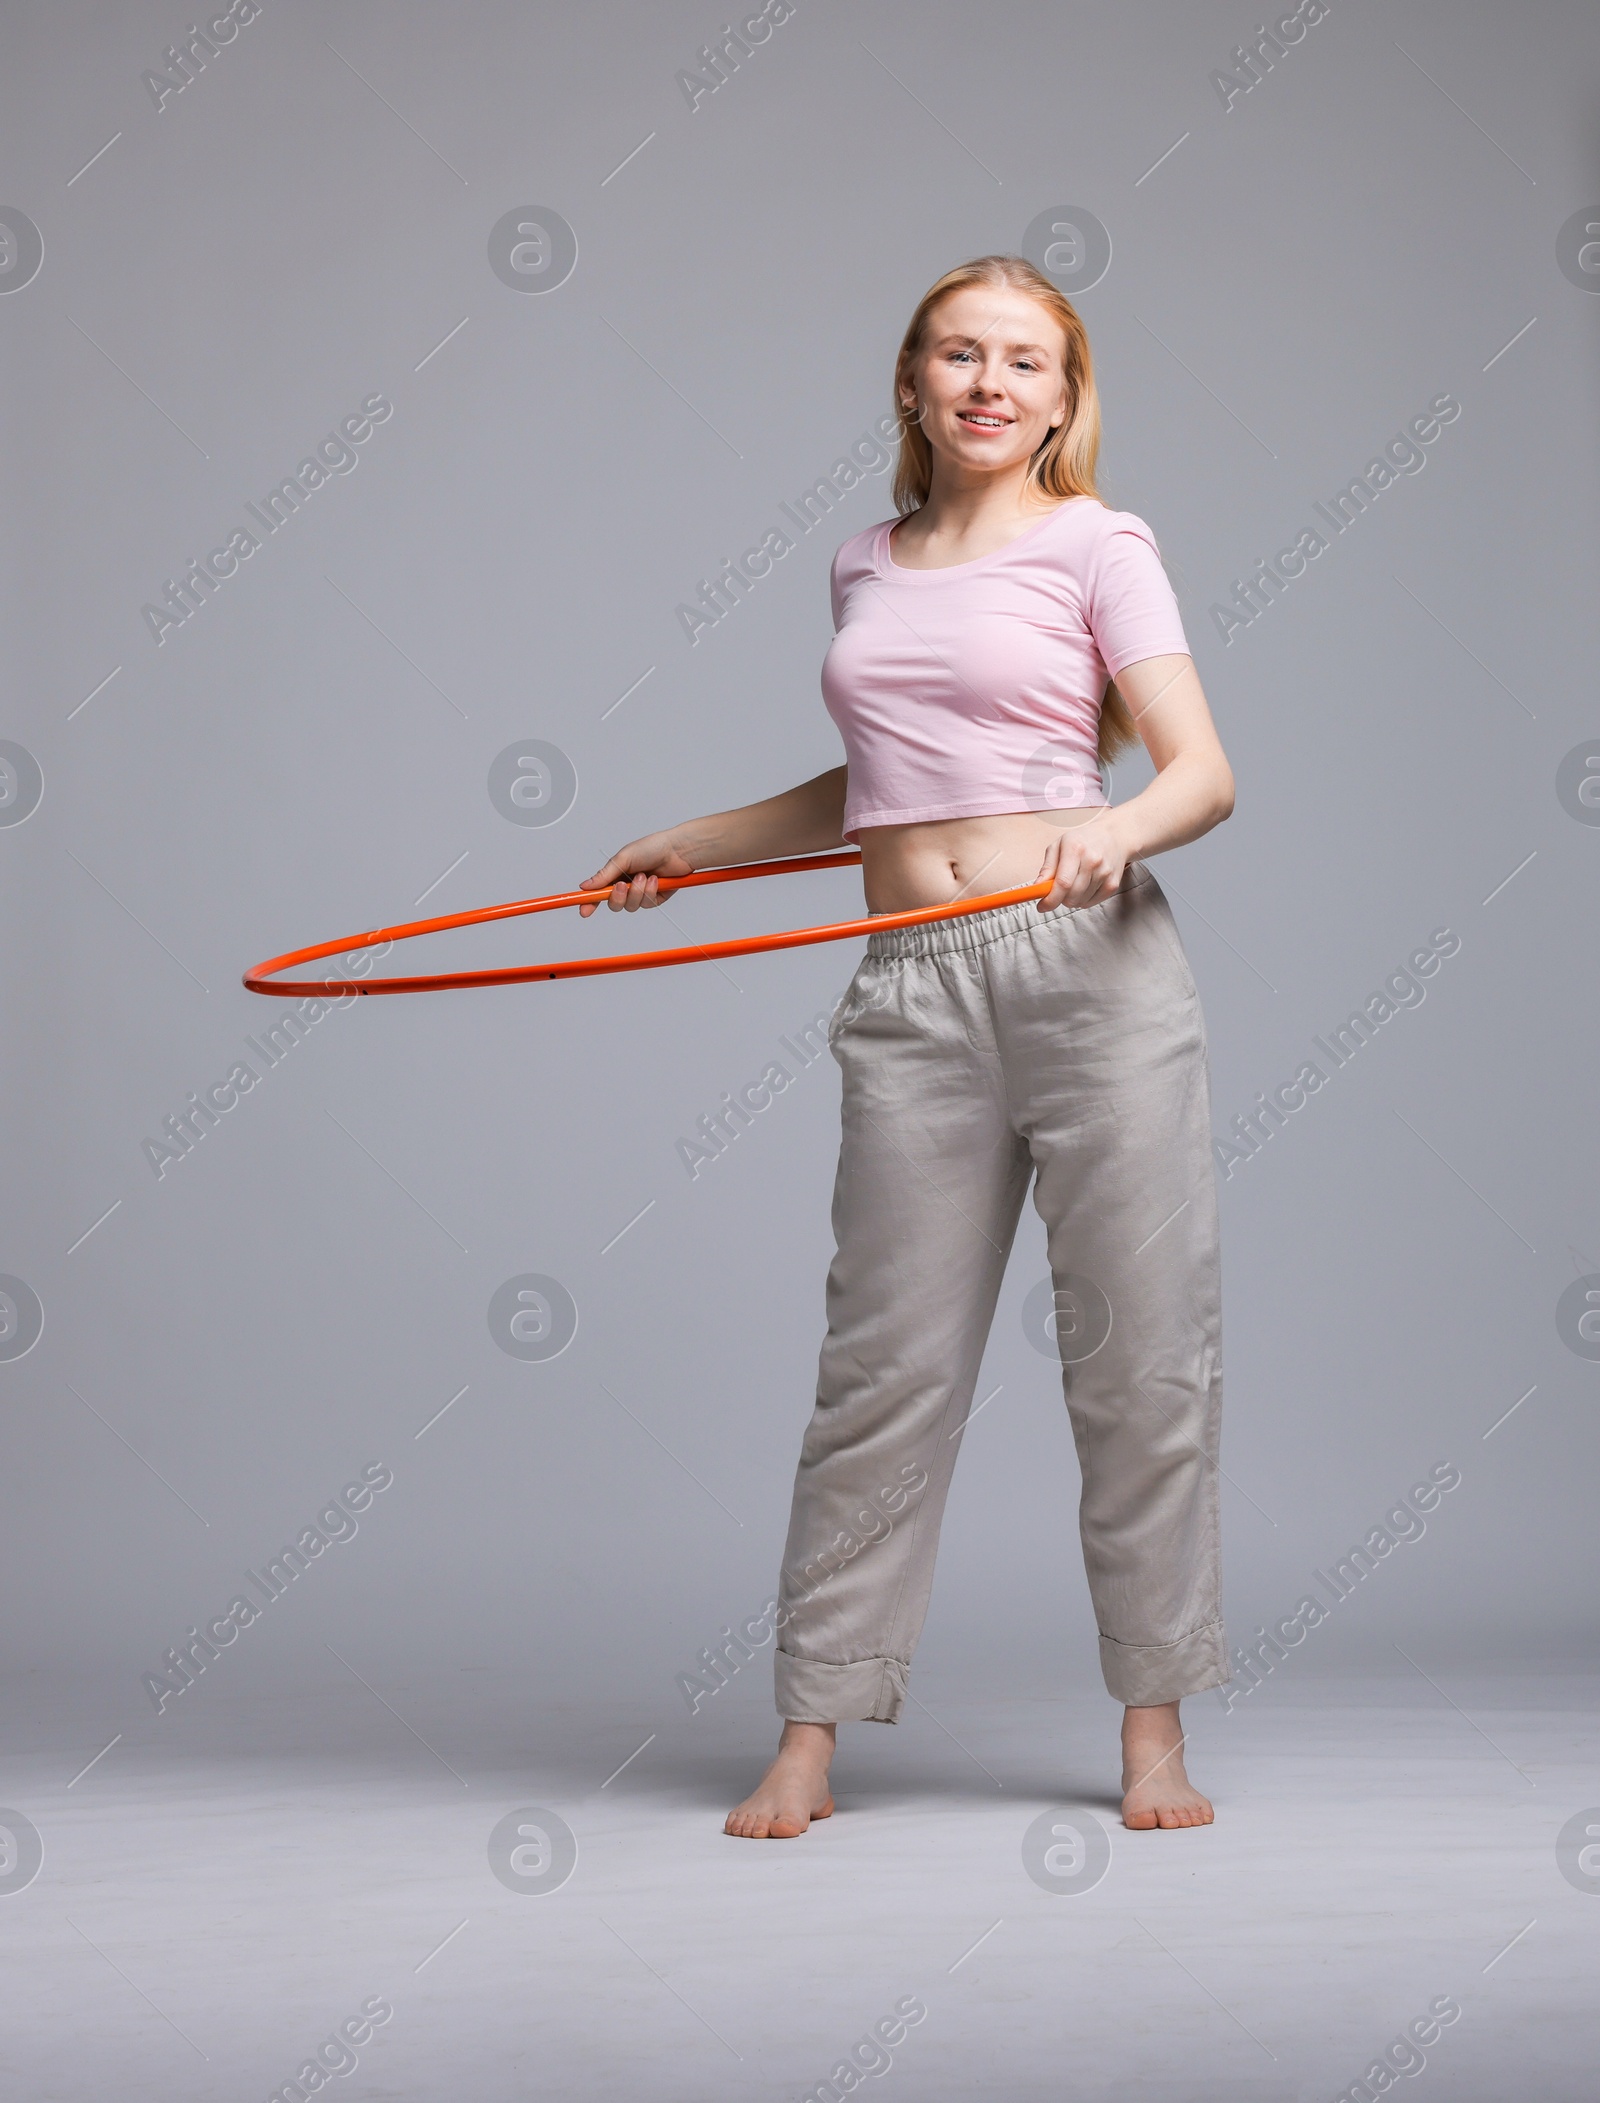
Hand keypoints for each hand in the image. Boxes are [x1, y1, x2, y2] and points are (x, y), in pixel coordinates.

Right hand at [577, 831, 696, 915]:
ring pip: (631, 906)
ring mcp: (641, 893)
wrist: (677, 850)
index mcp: (616, 874)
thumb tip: (585, 886)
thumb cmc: (652, 847)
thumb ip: (604, 875)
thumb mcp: (623, 859)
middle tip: (623, 885)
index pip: (599, 892)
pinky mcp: (655, 898)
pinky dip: (650, 892)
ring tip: (645, 876)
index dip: (590, 903)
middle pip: (614, 904)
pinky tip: (656, 880)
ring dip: (637, 892)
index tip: (584, 910)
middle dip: (618, 897)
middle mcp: (627, 885)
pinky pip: (647, 904)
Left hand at [1035, 813, 1128, 911]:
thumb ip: (1047, 868)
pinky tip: (1084, 886)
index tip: (1041, 906)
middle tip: (1057, 890)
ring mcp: (1105, 873)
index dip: (1050, 900)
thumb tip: (1037, 888)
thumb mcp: (1059, 846)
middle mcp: (1092, 861)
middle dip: (1059, 899)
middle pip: (1071, 896)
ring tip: (1073, 883)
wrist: (1114, 836)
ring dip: (1071, 899)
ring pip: (1079, 902)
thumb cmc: (1082, 841)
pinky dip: (1083, 900)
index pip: (1063, 883)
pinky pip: (1090, 903)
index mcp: (1075, 849)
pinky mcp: (1113, 884)